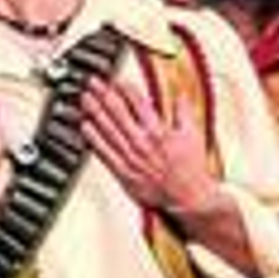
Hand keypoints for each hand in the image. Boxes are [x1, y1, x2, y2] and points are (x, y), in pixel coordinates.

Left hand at [80, 78, 214, 216]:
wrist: (188, 197)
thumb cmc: (191, 170)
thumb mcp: (193, 135)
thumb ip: (184, 113)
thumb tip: (179, 96)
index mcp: (158, 131)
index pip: (137, 102)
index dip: (124, 88)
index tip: (116, 80)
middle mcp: (142, 142)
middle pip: (117, 111)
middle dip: (103, 93)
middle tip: (93, 82)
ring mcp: (131, 157)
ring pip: (107, 129)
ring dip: (95, 111)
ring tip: (85, 98)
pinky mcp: (124, 172)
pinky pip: (104, 153)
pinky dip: (93, 138)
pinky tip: (85, 127)